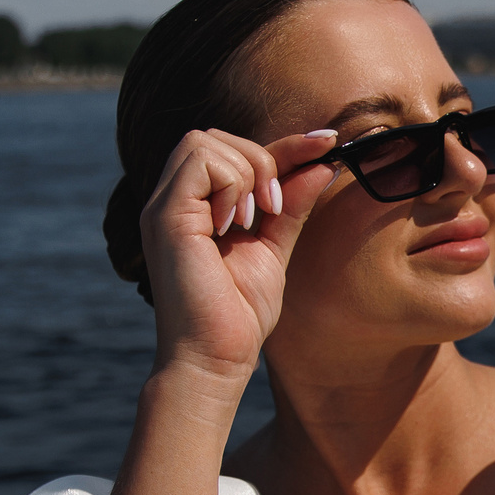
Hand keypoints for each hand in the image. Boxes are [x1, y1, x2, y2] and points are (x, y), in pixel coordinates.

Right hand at [136, 126, 340, 388]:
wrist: (215, 358)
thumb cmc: (238, 314)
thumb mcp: (274, 249)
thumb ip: (291, 206)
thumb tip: (322, 165)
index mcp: (197, 207)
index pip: (238, 153)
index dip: (286, 144)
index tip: (329, 141)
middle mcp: (174, 201)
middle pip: (216, 136)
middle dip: (260, 158)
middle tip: (273, 208)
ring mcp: (165, 206)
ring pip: (204, 141)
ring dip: (245, 172)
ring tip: (252, 220)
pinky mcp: (165, 216)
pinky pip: (199, 161)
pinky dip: (230, 183)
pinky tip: (235, 224)